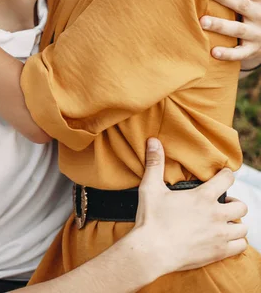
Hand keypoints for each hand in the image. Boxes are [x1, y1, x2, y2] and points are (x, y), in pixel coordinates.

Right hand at [135, 138, 247, 274]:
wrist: (152, 252)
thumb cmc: (151, 219)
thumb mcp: (150, 187)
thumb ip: (155, 163)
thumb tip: (153, 141)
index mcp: (203, 197)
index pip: (227, 178)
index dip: (226, 175)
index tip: (222, 176)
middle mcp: (216, 215)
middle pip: (240, 205)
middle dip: (233, 202)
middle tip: (222, 203)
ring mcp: (219, 235)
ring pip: (243, 227)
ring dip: (236, 223)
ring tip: (225, 222)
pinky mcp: (218, 252)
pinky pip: (240, 246)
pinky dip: (236, 242)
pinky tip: (225, 239)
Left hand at [200, 0, 260, 69]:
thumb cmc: (254, 6)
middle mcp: (259, 13)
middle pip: (242, 3)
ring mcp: (256, 33)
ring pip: (238, 29)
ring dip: (221, 25)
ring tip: (202, 21)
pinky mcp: (252, 50)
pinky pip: (240, 54)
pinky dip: (227, 54)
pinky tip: (212, 52)